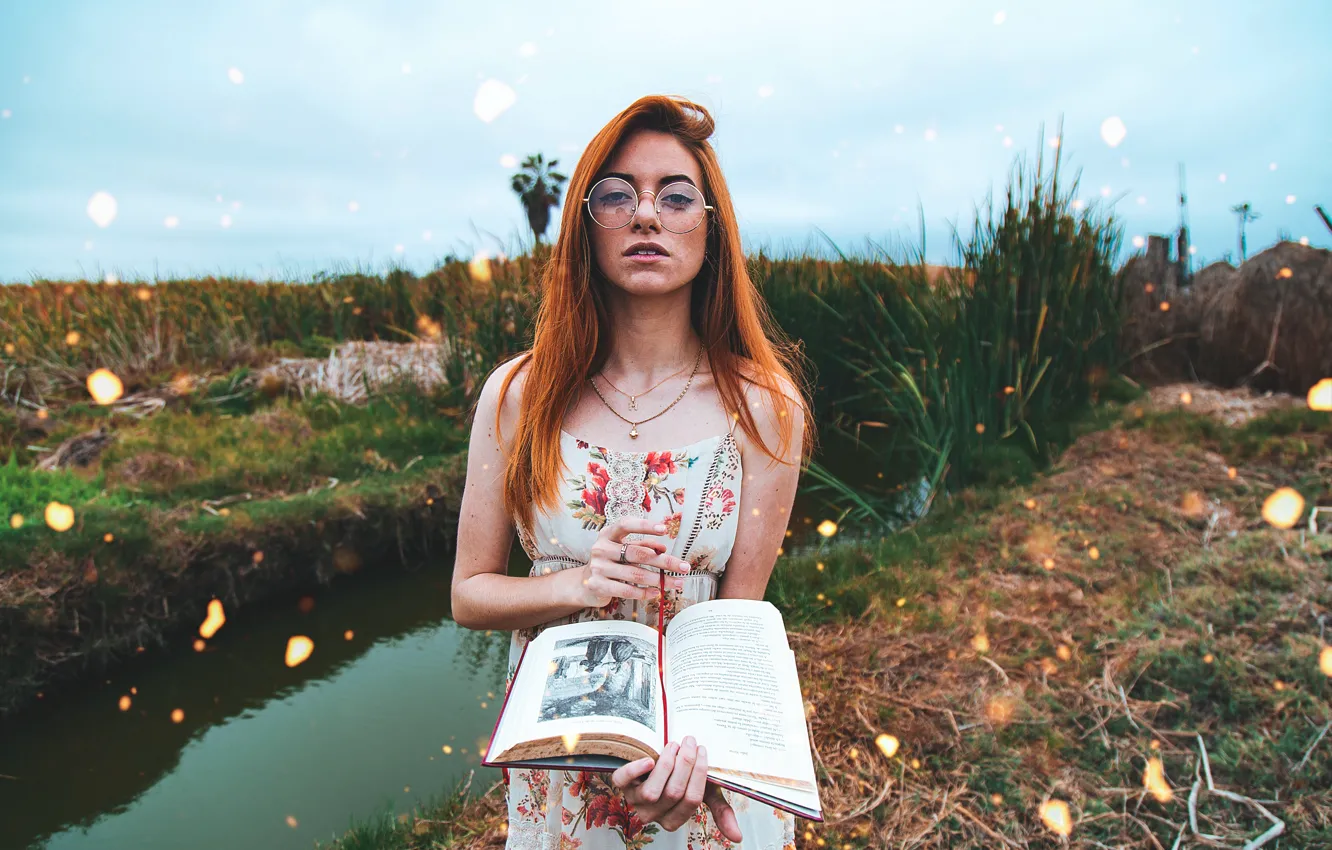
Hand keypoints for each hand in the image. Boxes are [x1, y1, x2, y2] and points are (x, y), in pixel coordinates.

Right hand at [567, 517, 691, 607]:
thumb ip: (641, 546)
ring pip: (635, 574)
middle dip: (664, 561)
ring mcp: (598, 567)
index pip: (626, 525)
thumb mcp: (622, 550)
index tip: (664, 529)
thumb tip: (662, 548)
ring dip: (659, 580)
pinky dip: (644, 592)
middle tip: (683, 567)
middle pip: (638, 553)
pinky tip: (656, 592)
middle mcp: (601, 548)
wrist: (585, 583)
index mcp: (607, 534)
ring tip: (676, 583)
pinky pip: (626, 589)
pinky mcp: (598, 585)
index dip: (645, 526)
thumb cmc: (610, 563)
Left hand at [610, 736, 742, 841]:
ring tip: (674, 745)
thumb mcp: (703, 792)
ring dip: (666, 764)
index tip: (703, 751)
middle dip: (685, 764)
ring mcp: (635, 801)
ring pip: (652, 791)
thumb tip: (738, 838)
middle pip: (674, 793)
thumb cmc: (682, 778)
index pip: (692, 800)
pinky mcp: (621, 785)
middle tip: (691, 742)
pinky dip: (635, 770)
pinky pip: (623, 780)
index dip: (699, 774)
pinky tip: (648, 759)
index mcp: (674, 819)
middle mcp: (653, 814)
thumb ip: (719, 811)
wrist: (657, 760)